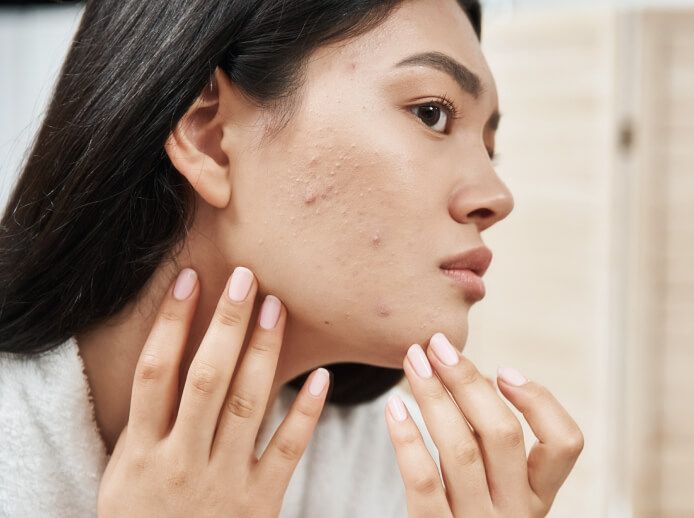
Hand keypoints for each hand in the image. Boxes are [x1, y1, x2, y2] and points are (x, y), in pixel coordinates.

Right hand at [97, 266, 330, 517]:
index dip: (170, 322)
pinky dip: (307, 413)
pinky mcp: (261, 502)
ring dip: (263, 352)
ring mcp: (223, 482)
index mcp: (141, 452)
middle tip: (244, 278)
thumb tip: (164, 359)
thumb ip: (144, 424)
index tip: (189, 279)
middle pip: (205, 379)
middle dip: (225, 325)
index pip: (155, 373)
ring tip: (275, 307)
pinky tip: (322, 377)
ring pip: (247, 404)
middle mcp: (182, 461)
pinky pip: (288, 450)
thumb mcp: (124, 475)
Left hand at [385, 332, 583, 516]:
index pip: (566, 444)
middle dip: (467, 381)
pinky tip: (392, 407)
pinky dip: (406, 438)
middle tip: (436, 344)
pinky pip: (422, 481)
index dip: (540, 401)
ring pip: (460, 449)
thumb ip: (493, 441)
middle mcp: (515, 513)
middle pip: (502, 434)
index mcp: (537, 495)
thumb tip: (471, 375)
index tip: (504, 370)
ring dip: (433, 396)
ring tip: (412, 360)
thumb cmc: (469, 512)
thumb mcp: (497, 486)